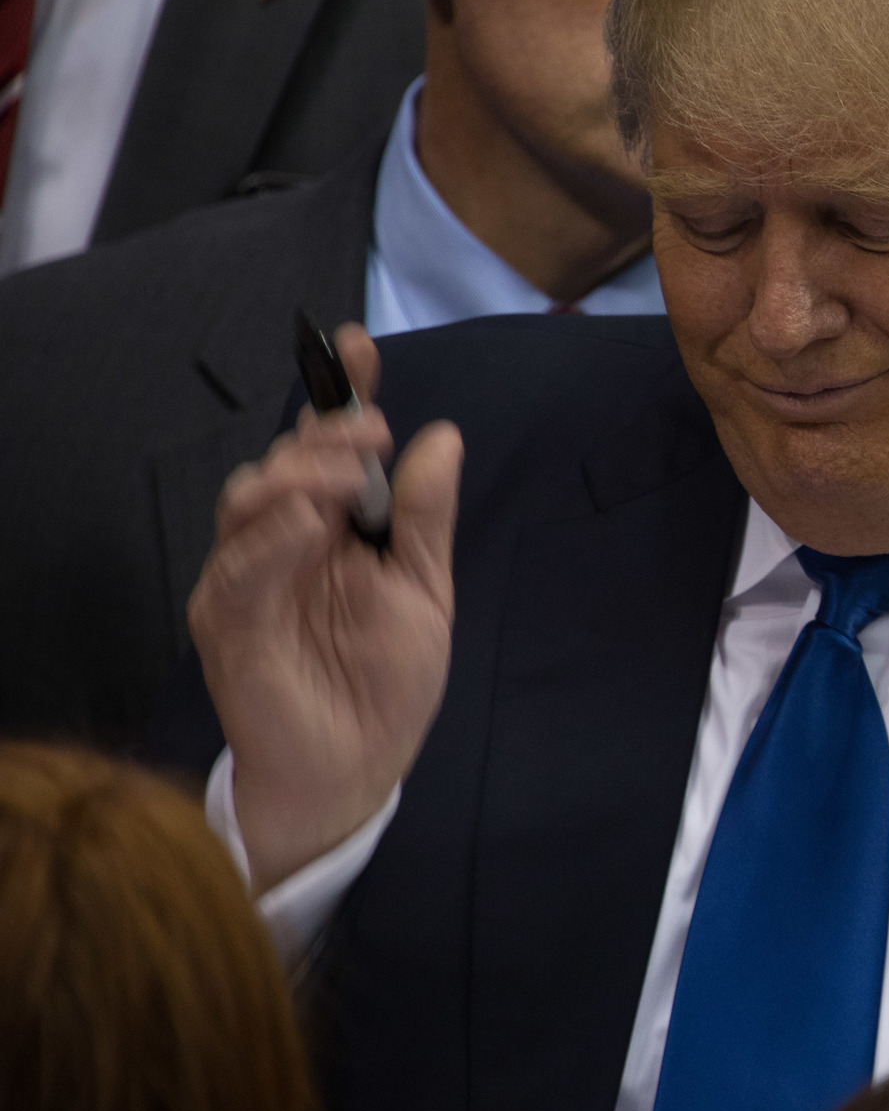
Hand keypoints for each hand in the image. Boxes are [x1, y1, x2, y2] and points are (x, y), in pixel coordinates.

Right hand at [189, 325, 462, 892]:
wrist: (358, 765)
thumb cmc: (387, 681)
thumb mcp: (424, 589)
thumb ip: (424, 518)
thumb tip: (441, 436)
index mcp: (333, 527)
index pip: (327, 448)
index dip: (340, 395)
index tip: (356, 344)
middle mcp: (283, 541)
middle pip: (284, 463)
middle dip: (324, 439)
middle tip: (369, 433)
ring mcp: (248, 577)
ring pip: (248, 499)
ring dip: (295, 476)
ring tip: (340, 476)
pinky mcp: (225, 620)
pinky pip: (237, 567)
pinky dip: (272, 539)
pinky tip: (309, 526)